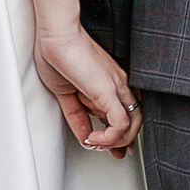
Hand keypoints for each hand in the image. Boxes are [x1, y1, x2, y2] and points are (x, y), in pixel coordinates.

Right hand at [35, 20, 140, 154]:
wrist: (56, 35)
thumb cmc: (56, 53)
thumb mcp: (65, 91)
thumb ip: (76, 113)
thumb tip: (82, 132)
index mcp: (108, 82)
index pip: (120, 113)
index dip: (116, 134)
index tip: (107, 146)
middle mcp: (118, 84)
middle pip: (133, 119)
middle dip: (123, 141)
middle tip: (112, 153)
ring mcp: (116, 86)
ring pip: (133, 123)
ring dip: (116, 142)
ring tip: (96, 144)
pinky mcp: (110, 91)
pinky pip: (121, 124)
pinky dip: (109, 138)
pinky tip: (93, 138)